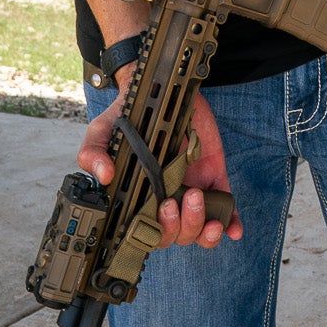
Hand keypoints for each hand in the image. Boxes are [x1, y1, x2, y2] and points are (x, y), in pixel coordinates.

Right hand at [76, 89, 241, 248]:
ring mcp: (190, 192)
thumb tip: (105, 176)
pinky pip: (224, 209)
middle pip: (175, 236)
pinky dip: (230, 223)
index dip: (154, 234)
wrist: (158, 91)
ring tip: (197, 199)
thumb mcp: (102, 132)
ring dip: (202, 227)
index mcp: (139, 199)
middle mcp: (165, 201)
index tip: (157, 216)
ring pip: (199, 230)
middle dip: (177, 227)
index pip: (146, 233)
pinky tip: (233, 227)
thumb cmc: (126, 118)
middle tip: (173, 202)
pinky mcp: (212, 178)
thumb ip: (94, 153)